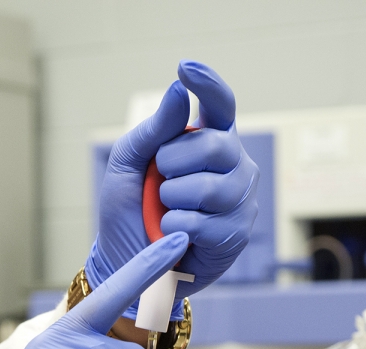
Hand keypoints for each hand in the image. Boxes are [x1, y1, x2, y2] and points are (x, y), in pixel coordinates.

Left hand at [87, 60, 258, 319]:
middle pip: (216, 145)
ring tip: (164, 211)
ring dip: (172, 200)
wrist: (125, 263)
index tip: (185, 68)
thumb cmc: (128, 211)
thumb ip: (152, 131)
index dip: (208, 85)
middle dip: (173, 162)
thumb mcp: (126, 167)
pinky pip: (205, 222)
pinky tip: (173, 234)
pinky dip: (176, 228)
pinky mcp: (237, 233)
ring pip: (210, 187)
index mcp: (208, 141)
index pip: (220, 105)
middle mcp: (233, 165)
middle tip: (159, 181)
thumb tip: (178, 92)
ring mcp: (240, 199)